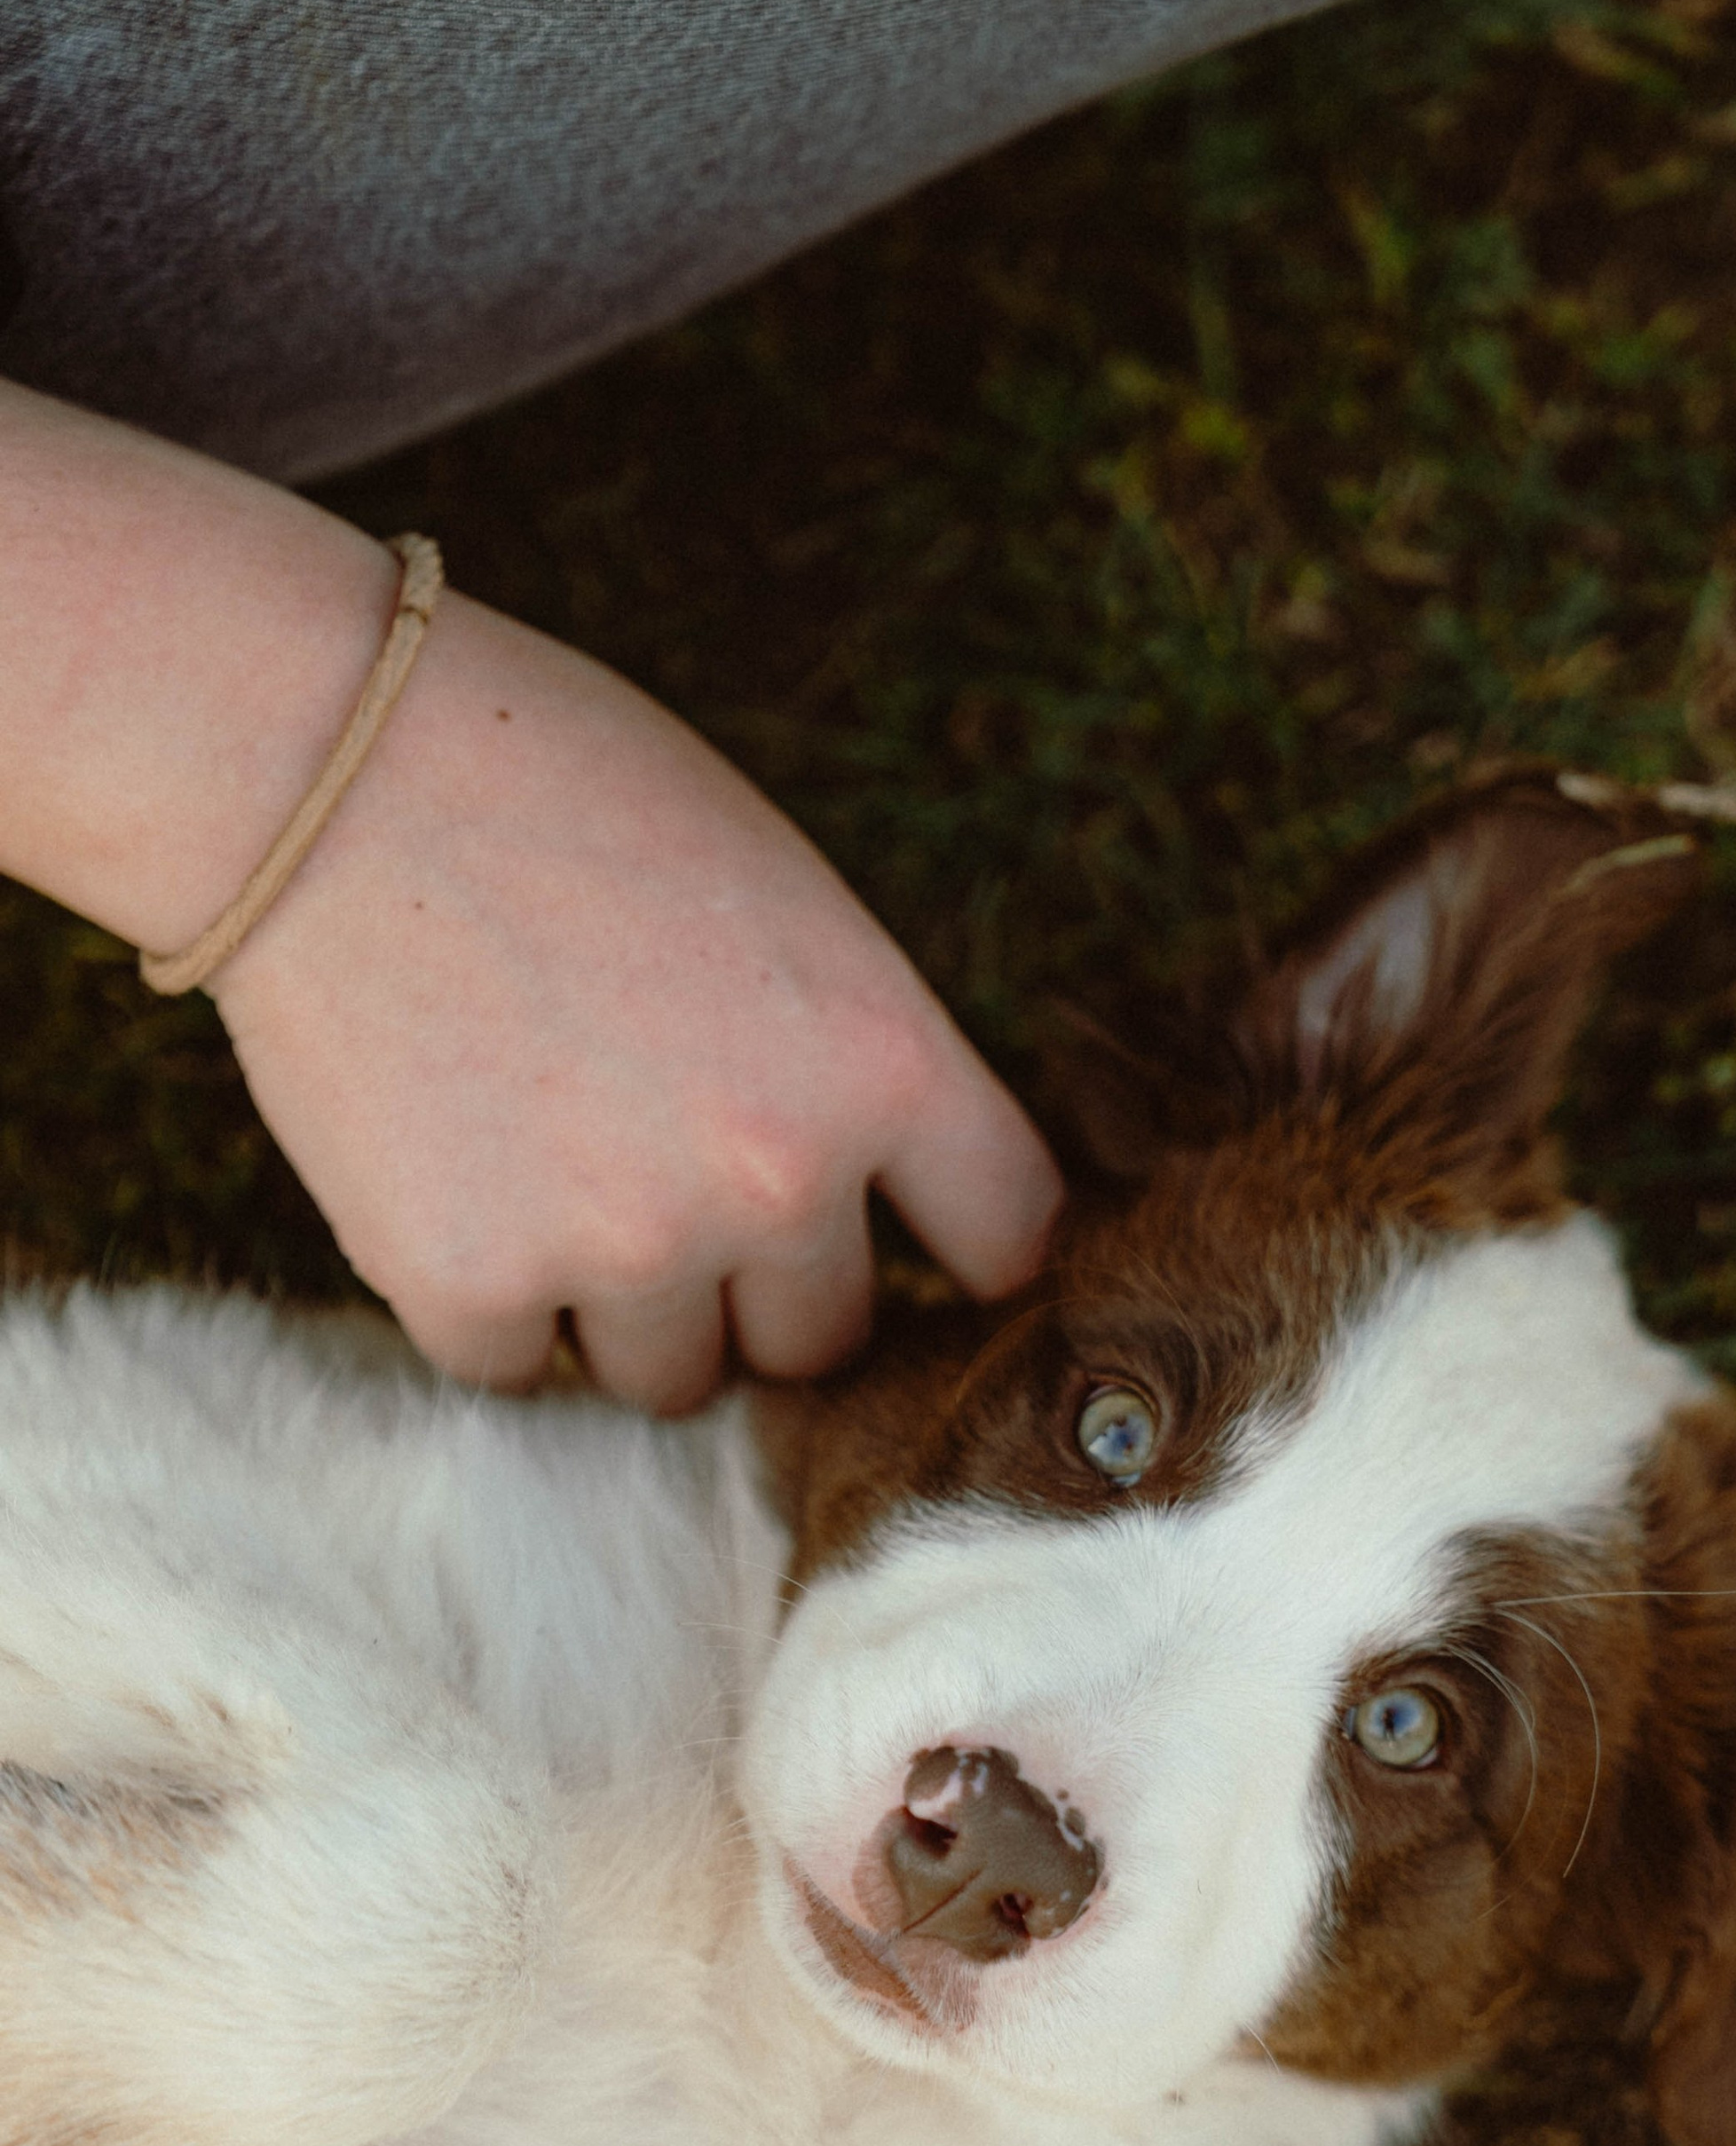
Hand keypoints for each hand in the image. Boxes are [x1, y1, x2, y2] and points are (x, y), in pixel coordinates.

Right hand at [215, 592, 1058, 1405]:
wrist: (320, 767)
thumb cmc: (563, 797)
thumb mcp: (786, 903)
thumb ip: (852, 1066)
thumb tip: (890, 1215)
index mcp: (884, 1062)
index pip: (1005, 1241)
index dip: (959, 1252)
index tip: (915, 1251)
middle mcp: (775, 1178)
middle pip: (821, 1340)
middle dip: (762, 1289)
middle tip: (672, 1181)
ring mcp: (623, 1246)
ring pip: (672, 1378)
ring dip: (628, 1313)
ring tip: (554, 1169)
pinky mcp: (472, 1285)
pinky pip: (517, 1369)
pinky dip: (491, 1303)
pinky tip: (455, 1175)